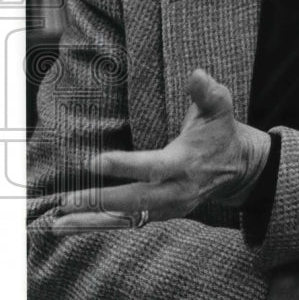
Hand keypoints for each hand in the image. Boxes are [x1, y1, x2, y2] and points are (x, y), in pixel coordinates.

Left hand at [52, 69, 270, 233]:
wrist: (238, 167)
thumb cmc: (220, 132)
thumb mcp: (219, 108)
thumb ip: (207, 92)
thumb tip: (197, 74)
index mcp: (187, 162)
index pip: (154, 167)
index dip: (126, 166)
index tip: (95, 162)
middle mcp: (179, 189)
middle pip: (139, 199)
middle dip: (104, 200)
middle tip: (71, 198)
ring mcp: (171, 206)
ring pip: (131, 218)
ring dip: (95, 221)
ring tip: (60, 222)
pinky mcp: (163, 214)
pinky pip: (130, 223)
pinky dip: (102, 225)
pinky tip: (73, 225)